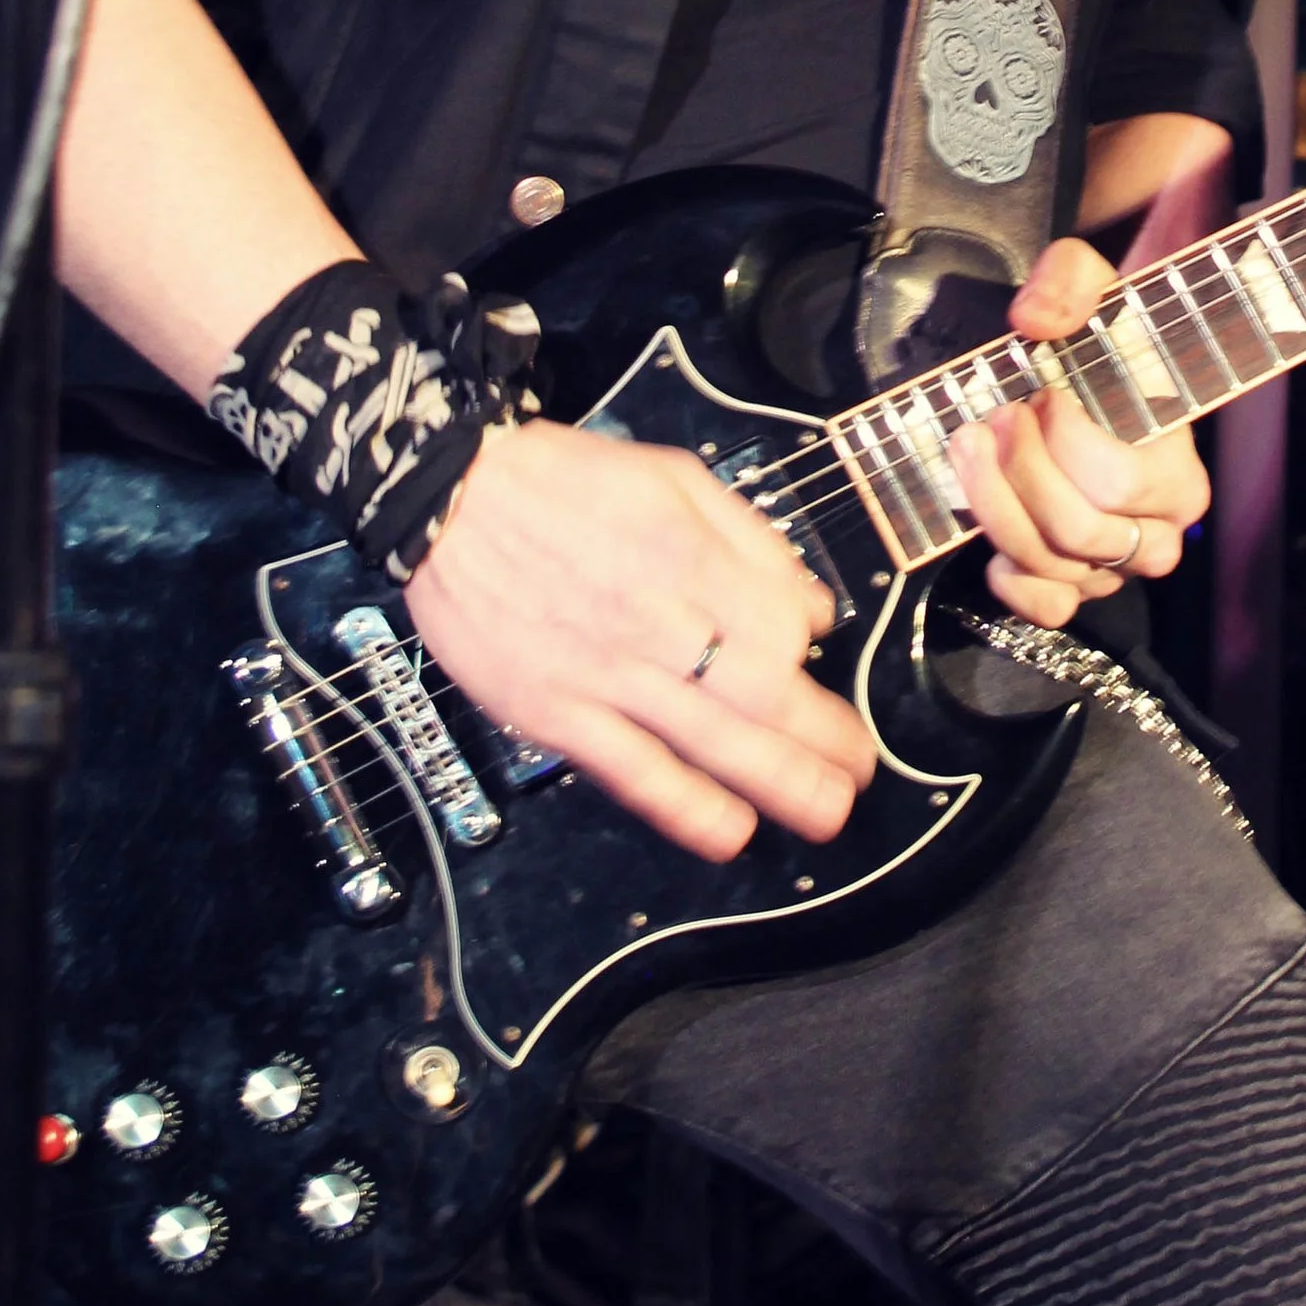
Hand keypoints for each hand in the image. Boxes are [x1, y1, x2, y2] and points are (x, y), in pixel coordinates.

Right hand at [405, 419, 873, 864]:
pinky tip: (728, 831)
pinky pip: (630, 769)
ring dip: (778, 781)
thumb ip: (749, 537)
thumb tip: (809, 604)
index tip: (813, 661)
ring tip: (825, 811)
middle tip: (858, 770)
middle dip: (821, 738)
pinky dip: (682, 806)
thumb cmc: (563, 481)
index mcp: (689, 557)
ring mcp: (605, 674)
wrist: (447, 496)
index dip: (807, 650)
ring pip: (710, 738)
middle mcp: (656, 620)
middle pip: (761, 692)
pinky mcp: (555, 713)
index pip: (779, 624)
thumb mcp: (674, 474)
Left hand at [949, 237, 1209, 627]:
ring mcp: (1112, 566)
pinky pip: (1046, 610)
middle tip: (995, 418)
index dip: (1064, 441)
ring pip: (1051, 566)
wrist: (1091, 374)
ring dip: (995, 508)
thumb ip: (1071, 283)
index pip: (1116, 483)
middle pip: (1078, 531)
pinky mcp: (1074, 586)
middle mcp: (1157, 533)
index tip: (1042, 393)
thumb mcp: (1089, 285)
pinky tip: (990, 532)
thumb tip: (1035, 320)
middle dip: (1020, 472)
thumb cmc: (1099, 338)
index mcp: (1179, 475)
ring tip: (969, 447)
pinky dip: (1011, 579)